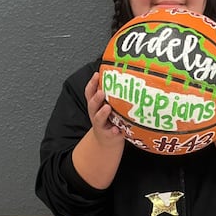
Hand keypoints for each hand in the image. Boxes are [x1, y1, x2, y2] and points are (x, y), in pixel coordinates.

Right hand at [72, 72, 125, 189]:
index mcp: (95, 104)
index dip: (92, 83)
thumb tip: (125, 76)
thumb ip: (112, 94)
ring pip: (98, 119)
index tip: (97, 75)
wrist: (107, 140)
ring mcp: (100, 125)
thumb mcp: (107, 105)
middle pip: (92, 104)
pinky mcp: (108, 135)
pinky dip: (113, 131)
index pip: (90, 92)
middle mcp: (95, 113)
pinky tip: (117, 129)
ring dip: (102, 113)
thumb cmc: (110, 119)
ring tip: (107, 108)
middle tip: (101, 92)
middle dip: (96, 98)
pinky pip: (109, 133)